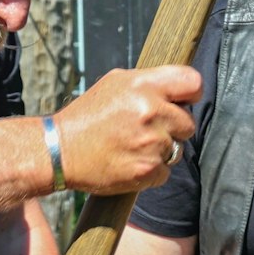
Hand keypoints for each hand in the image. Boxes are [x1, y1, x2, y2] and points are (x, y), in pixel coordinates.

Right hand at [53, 65, 200, 194]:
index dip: (191, 94)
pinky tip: (130, 162)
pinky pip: (165, 172)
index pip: (193, 83)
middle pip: (188, 123)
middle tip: (146, 129)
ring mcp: (151, 143)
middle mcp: (150, 111)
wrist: (60, 151)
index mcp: (143, 85)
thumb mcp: (115, 84)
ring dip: (161, 151)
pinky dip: (151, 171)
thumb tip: (179, 87)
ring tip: (133, 146)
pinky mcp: (147, 170)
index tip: (184, 101)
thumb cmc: (89, 116)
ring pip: (177, 150)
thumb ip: (149, 83)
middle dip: (173, 128)